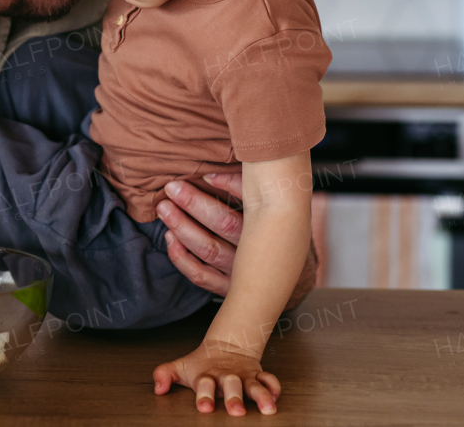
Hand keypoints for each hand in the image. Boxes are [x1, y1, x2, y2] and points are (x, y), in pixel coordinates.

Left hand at [153, 339, 280, 414]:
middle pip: (231, 386)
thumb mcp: (181, 368)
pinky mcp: (258, 376)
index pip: (204, 384)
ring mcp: (244, 377)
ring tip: (268, 409)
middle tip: (236, 411)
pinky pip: (270, 381)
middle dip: (234, 398)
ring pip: (255, 386)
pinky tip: (276, 397)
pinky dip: (274, 387)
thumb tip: (158, 388)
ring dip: (261, 396)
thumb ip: (164, 374)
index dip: (204, 396)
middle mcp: (227, 377)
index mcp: (207, 376)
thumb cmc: (201, 365)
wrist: (225, 346)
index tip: (204, 408)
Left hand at [156, 173, 317, 307]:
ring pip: (208, 251)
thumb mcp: (274, 206)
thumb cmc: (280, 230)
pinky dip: (183, 259)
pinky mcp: (230, 288)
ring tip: (165, 210)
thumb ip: (245, 188)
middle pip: (220, 228)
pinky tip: (170, 240)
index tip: (190, 178)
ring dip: (183, 229)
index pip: (235, 211)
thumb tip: (211, 175)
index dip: (212, 194)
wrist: (298, 276)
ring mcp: (241, 274)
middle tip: (171, 189)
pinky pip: (202, 277)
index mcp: (266, 228)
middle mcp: (254, 252)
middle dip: (192, 206)